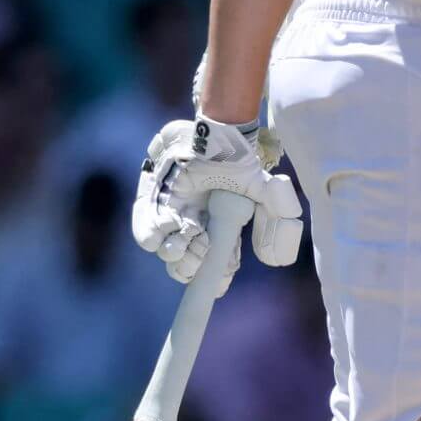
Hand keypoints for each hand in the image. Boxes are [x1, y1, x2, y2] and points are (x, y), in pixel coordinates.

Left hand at [132, 116, 304, 287]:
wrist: (215, 136)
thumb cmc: (239, 162)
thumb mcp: (265, 190)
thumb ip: (275, 219)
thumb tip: (272, 260)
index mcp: (219, 229)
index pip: (215, 265)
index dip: (215, 279)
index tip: (217, 284)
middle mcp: (196, 227)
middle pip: (187, 266)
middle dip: (191, 268)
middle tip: (199, 253)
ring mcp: (174, 216)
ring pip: (166, 252)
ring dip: (173, 254)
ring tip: (182, 240)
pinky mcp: (153, 202)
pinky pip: (145, 231)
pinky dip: (151, 235)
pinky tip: (163, 229)